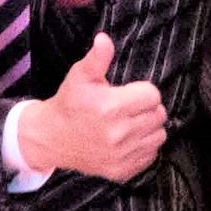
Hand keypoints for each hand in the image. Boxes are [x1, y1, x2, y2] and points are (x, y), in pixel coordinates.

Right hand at [19, 29, 171, 182]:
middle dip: (147, 108)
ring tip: (132, 122)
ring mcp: (121, 156)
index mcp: (111, 107)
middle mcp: (119, 134)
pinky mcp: (122, 171)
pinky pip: (151, 156)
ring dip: (150, 128)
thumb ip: (97, 58)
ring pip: (159, 136)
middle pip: (159, 115)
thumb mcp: (80, 76)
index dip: (143, 91)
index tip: (130, 93)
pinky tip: (129, 139)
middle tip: (130, 107)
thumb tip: (104, 38)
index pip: (153, 95)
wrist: (52, 138)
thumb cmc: (69, 103)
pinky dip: (145, 147)